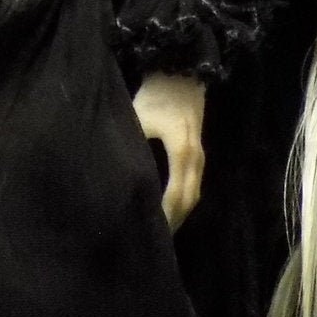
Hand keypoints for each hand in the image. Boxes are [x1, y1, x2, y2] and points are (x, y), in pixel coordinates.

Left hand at [131, 72, 205, 228]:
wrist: (180, 73)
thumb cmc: (155, 95)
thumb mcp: (138, 120)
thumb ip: (132, 149)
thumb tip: (115, 177)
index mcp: (181, 150)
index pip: (176, 194)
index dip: (165, 216)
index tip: (150, 234)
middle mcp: (196, 157)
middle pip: (188, 200)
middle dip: (173, 222)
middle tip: (155, 243)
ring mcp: (200, 156)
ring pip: (194, 194)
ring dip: (180, 214)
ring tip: (162, 232)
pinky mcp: (198, 153)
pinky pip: (194, 185)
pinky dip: (184, 201)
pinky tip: (170, 210)